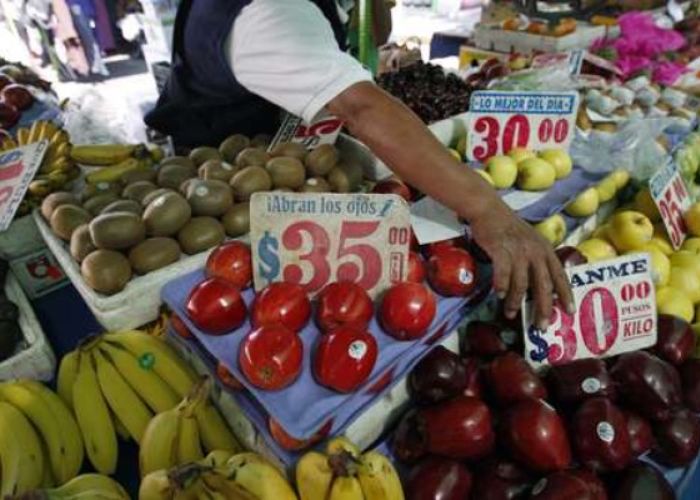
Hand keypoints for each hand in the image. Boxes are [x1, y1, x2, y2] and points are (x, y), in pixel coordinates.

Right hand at [468, 199, 574, 329]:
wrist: (489, 210)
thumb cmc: (509, 229)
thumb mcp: (530, 242)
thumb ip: (537, 260)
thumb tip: (539, 287)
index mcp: (545, 249)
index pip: (560, 275)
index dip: (565, 294)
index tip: (569, 311)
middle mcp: (535, 251)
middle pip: (543, 284)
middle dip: (543, 307)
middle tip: (541, 325)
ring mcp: (518, 250)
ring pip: (521, 282)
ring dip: (516, 301)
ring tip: (511, 313)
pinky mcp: (501, 249)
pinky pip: (503, 272)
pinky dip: (501, 285)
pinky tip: (499, 294)